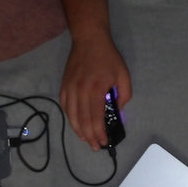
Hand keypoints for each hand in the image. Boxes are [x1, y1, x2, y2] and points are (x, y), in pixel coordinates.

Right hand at [58, 28, 131, 148]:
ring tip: (86, 140)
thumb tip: (117, 110)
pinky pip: (65, 107)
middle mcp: (80, 91)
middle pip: (83, 120)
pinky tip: (76, 125)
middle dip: (90, 137)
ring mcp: (70, 89)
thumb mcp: (123, 75)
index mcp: (96, 89)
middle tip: (96, 146)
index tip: (104, 143)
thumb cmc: (108, 57)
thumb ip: (123, 95)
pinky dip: (70, 118)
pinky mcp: (64, 86)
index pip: (96, 118)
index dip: (99, 133)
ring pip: (72, 116)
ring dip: (79, 131)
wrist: (89, 40)